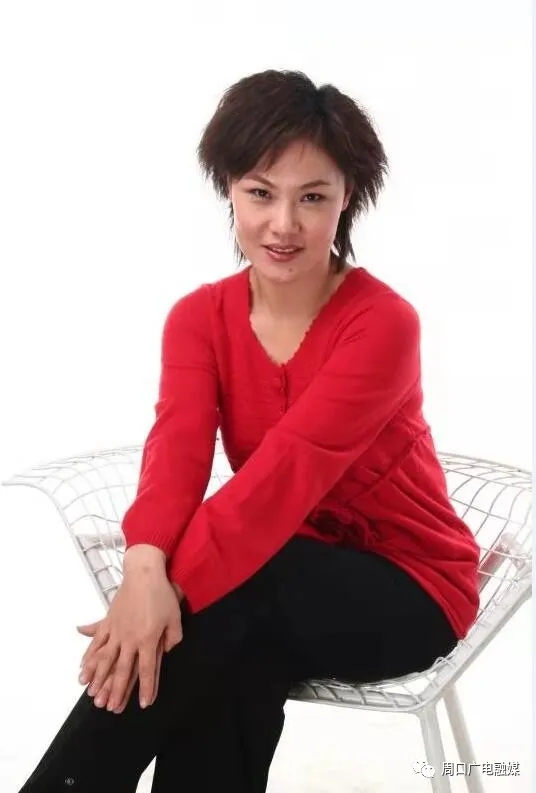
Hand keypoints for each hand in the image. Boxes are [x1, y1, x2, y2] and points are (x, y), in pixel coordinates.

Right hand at [77, 546, 182, 710]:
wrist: (144, 573)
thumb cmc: (162, 594)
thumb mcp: (175, 618)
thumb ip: (172, 638)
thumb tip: (166, 651)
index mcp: (148, 639)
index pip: (148, 670)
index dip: (147, 688)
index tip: (144, 704)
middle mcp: (130, 638)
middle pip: (122, 670)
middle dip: (117, 691)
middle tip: (110, 708)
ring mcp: (116, 630)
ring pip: (105, 659)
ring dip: (98, 678)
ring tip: (91, 695)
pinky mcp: (108, 621)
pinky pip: (96, 642)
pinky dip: (89, 656)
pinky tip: (83, 668)